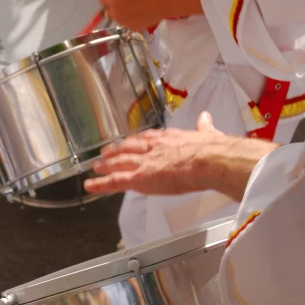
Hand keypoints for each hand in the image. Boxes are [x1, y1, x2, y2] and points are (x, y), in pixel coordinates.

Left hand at [84, 113, 277, 200]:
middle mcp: (152, 147)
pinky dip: (101, 184)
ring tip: (96, 168)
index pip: (147, 138)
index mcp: (168, 138)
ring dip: (106, 165)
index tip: (129, 142)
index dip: (136, 140)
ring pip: (119, 163)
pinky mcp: (140, 178)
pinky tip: (91, 185)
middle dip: (116, 151)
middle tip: (105, 154)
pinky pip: (116, 181)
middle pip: (128, 148)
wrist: (209, 159)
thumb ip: (204, 127)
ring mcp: (144, 162)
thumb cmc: (212, 150)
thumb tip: (206, 118)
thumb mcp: (208, 133)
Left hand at [99, 0, 202, 31]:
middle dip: (112, 2)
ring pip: (117, 16)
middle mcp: (116, 16)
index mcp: (114, 3)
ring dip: (120, 10)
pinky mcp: (133, 29)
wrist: (165, 2)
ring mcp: (124, 24)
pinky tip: (138, 11)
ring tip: (132, 4)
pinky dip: (129, 17)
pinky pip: (126, 22)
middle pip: (108, 9)